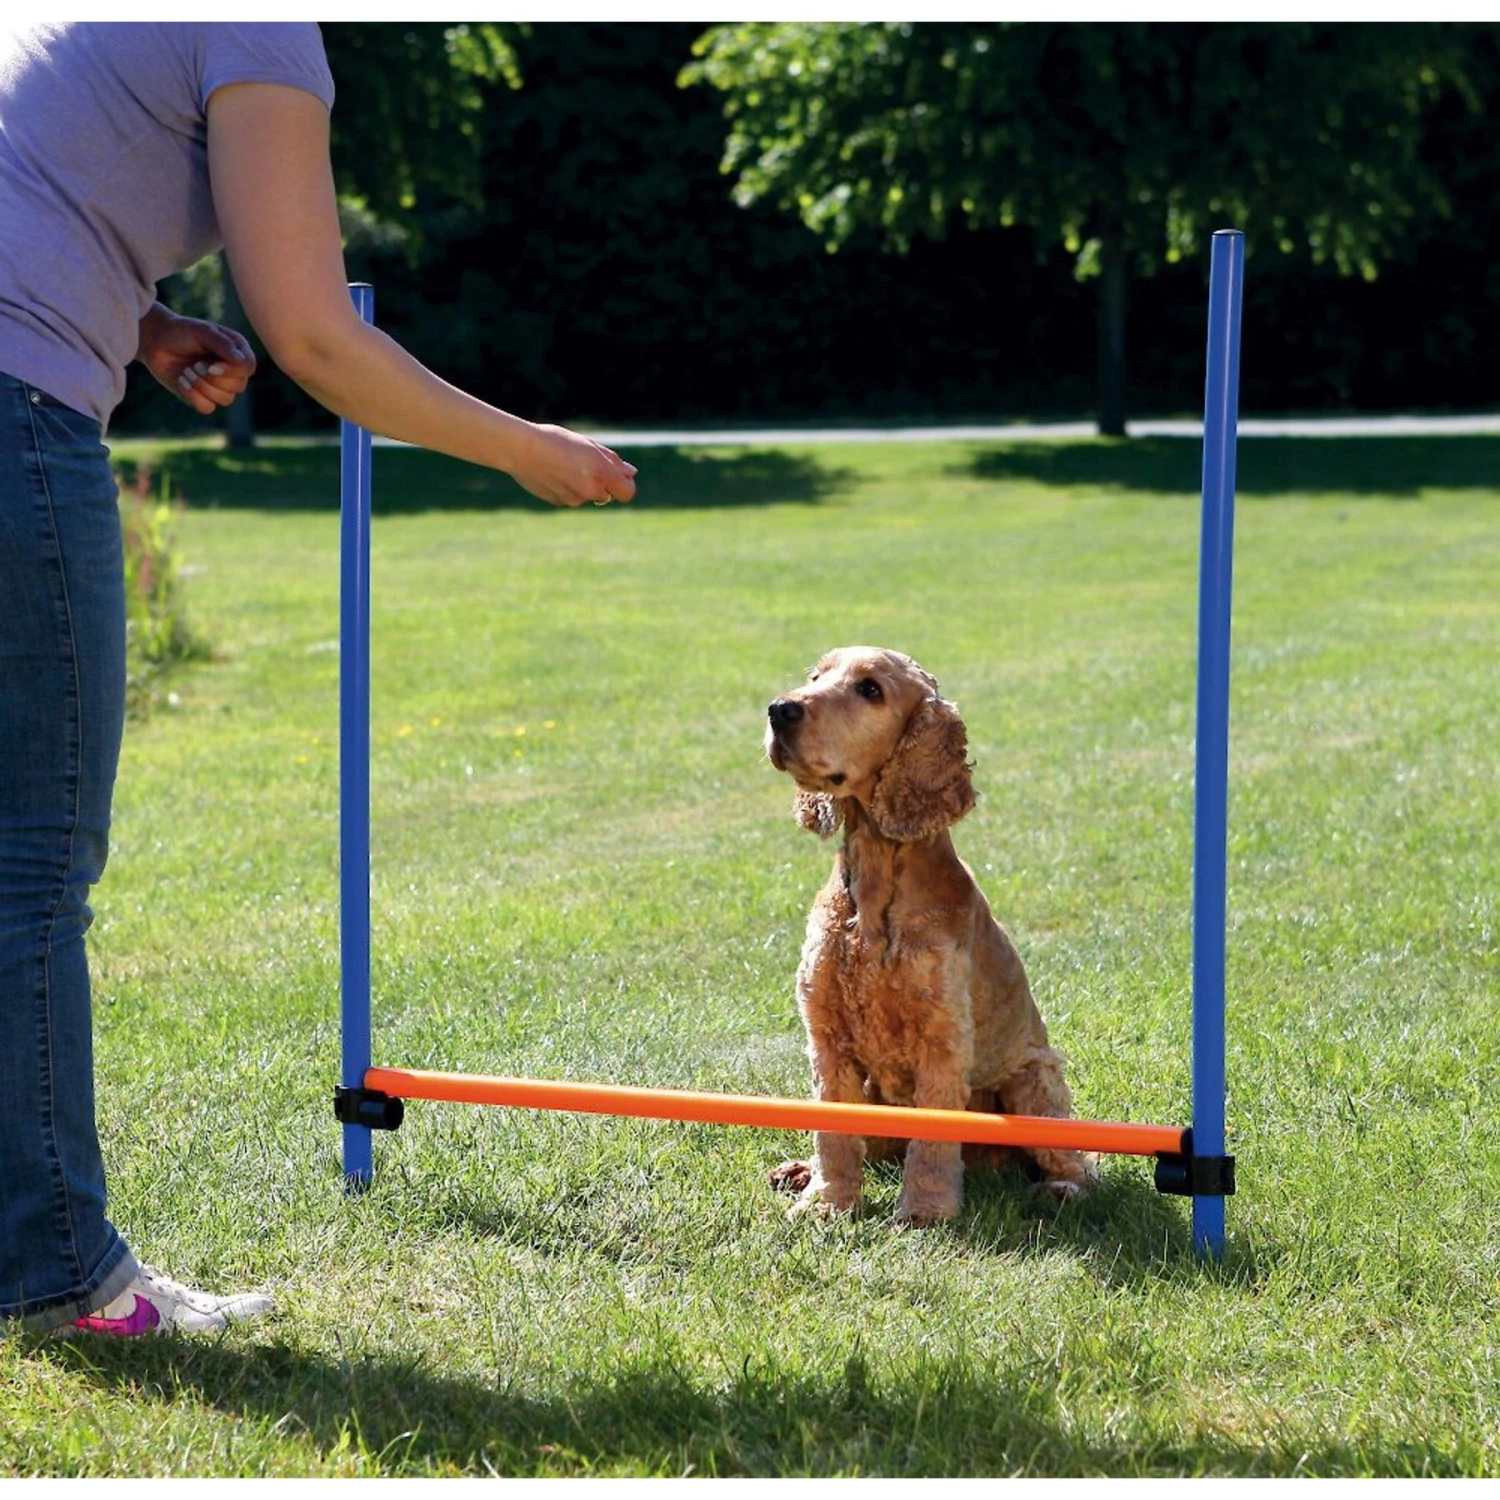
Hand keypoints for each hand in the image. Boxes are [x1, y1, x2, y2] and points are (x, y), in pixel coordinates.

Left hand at [137, 304, 257, 415]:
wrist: (156, 341)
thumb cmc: (181, 332)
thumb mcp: (202, 331)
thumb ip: (223, 344)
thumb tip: (241, 361)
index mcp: (236, 351)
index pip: (248, 367)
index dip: (232, 371)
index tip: (211, 365)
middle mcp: (232, 371)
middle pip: (238, 386)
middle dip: (213, 378)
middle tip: (195, 364)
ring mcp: (219, 386)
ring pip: (225, 399)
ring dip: (201, 386)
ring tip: (186, 371)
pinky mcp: (203, 397)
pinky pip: (208, 408)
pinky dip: (193, 396)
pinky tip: (182, 381)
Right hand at [510, 422, 637, 507]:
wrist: (520, 449)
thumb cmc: (555, 440)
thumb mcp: (588, 444)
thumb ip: (612, 461)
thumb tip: (631, 473)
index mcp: (601, 472)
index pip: (627, 492)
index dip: (626, 485)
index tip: (619, 476)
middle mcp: (590, 489)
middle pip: (606, 494)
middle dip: (600, 482)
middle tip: (582, 463)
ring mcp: (574, 499)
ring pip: (587, 495)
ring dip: (582, 484)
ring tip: (563, 464)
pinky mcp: (559, 503)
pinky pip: (571, 497)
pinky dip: (567, 488)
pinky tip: (553, 472)